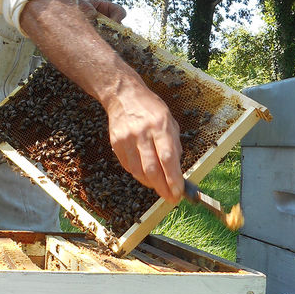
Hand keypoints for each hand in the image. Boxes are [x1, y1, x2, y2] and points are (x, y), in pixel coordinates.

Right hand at [20, 0, 180, 203]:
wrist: (123, 95)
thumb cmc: (151, 108)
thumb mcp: (169, 120)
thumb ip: (174, 143)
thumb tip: (177, 169)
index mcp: (161, 125)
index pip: (168, 158)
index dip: (173, 178)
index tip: (178, 193)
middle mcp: (143, 133)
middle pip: (153, 169)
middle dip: (163, 188)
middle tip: (170, 198)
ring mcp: (127, 140)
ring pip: (139, 171)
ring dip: (152, 184)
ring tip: (160, 188)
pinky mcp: (116, 144)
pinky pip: (129, 167)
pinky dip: (139, 175)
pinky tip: (147, 177)